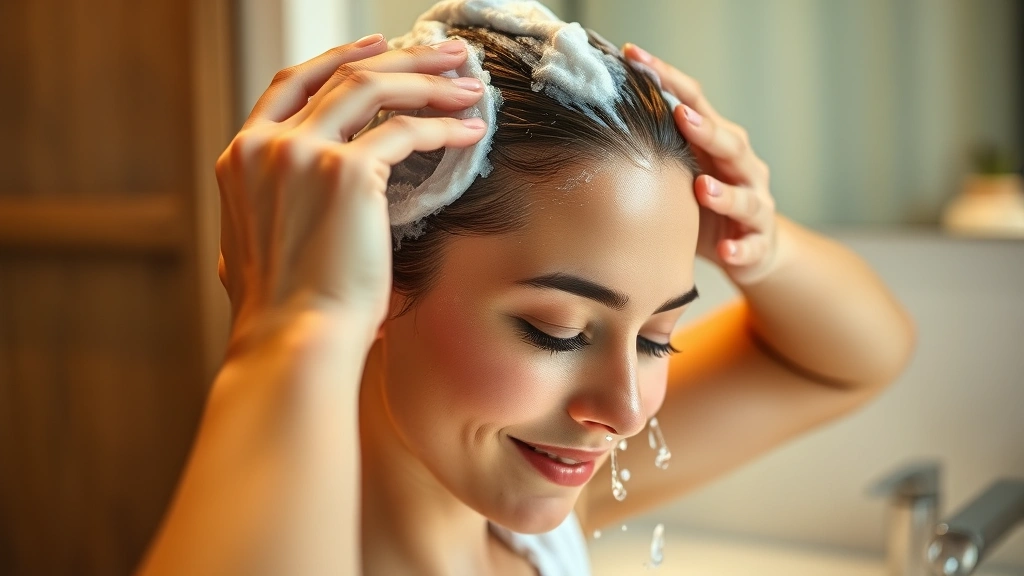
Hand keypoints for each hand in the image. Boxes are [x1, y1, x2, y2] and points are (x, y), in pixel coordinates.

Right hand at [215, 36, 486, 354]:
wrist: (293, 342)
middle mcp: (266, 146)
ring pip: (371, 85)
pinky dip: (443, 126)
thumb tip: (299, 202)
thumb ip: (271, 207)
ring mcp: (302, 153)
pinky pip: (404, 131)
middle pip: (338, 73)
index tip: (380, 47)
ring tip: (468, 80)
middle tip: (445, 52)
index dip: (338, 58)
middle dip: (400, 56)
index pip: (292, 84)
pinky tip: (470, 131)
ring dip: (427, 77)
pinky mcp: (344, 173)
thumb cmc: (288, 310)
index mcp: (242, 158)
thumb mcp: (256, 246)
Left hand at [624, 44, 778, 286]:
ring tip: (702, 188)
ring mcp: (755, 205)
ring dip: (724, 193)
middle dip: (707, 130)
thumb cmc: (704, 204)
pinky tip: (725, 251)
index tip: (634, 56)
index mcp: (718, 145)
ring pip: (745, 196)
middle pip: (730, 143)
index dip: (668, 80)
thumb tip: (593, 122)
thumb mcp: (680, 174)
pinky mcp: (759, 243)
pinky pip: (752, 247)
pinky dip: (740, 249)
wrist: (752, 247)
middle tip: (682, 117)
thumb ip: (654, 150)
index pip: (694, 104)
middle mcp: (742, 169)